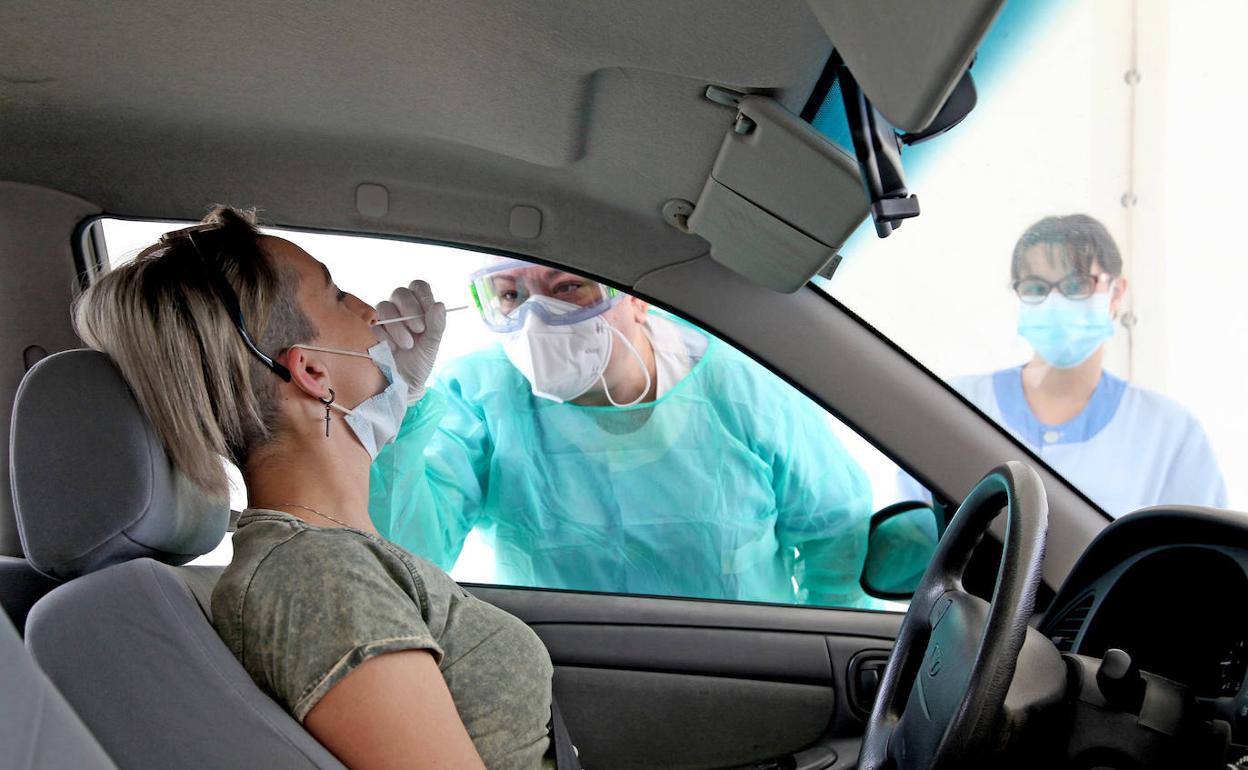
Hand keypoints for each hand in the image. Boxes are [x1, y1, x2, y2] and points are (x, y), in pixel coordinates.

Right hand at [374, 280, 446, 403]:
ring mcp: (384, 320)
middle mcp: (400, 310)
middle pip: (400, 292)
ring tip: (408, 345)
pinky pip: (375, 324)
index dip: (423, 295)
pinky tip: (392, 349)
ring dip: (399, 326)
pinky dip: (386, 337)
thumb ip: (437, 325)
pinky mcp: (370, 331)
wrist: (403, 384)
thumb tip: (440, 304)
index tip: (429, 311)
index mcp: (418, 309)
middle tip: (419, 330)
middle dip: (410, 309)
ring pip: (385, 307)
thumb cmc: (419, 362)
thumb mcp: (432, 345)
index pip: (418, 287)